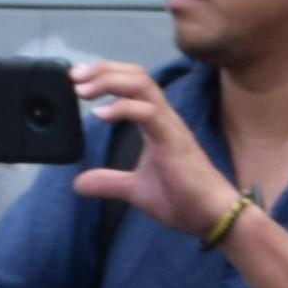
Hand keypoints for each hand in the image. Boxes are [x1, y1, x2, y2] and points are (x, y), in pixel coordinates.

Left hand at [70, 61, 243, 243]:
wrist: (212, 216)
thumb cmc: (183, 200)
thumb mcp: (135, 190)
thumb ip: (108, 182)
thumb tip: (79, 183)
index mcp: (156, 122)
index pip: (132, 83)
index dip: (105, 75)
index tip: (78, 80)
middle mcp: (164, 117)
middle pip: (135, 75)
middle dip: (103, 70)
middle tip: (75, 77)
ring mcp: (170, 125)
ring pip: (142, 85)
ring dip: (109, 81)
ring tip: (83, 90)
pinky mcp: (173, 139)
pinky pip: (148, 112)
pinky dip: (122, 107)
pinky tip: (101, 115)